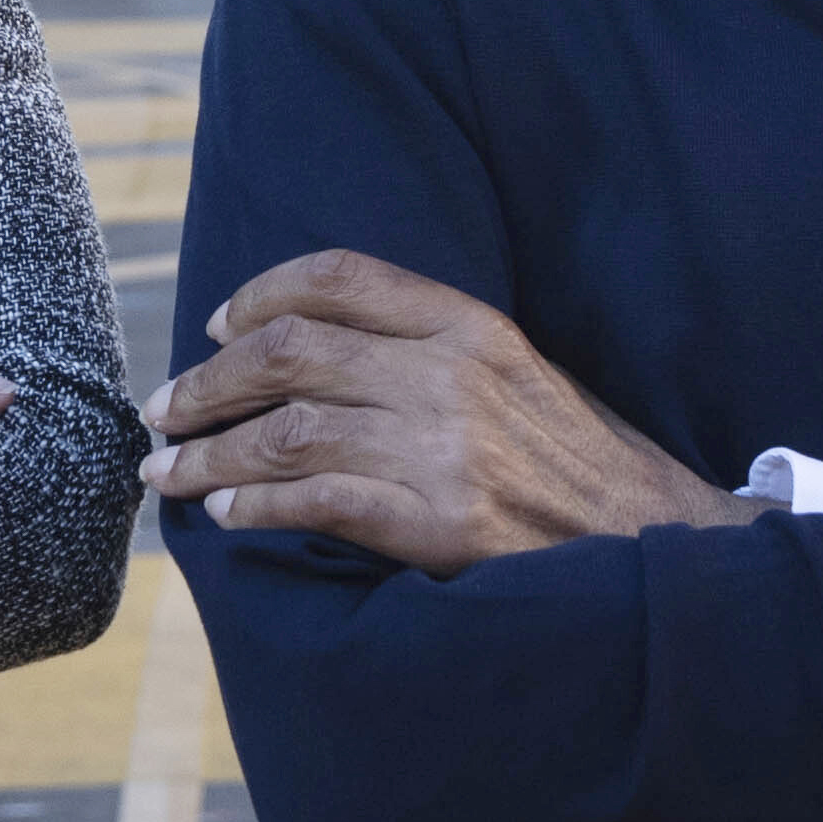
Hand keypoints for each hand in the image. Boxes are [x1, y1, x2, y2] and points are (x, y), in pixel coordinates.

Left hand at [138, 249, 743, 576]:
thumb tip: (323, 350)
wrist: (658, 544)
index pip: (339, 277)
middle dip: (208, 383)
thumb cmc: (582, 463)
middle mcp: (450, 375)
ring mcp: (445, 449)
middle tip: (164, 412)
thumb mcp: (523, 374)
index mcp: (470, 326)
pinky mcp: (440, 523)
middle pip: (290, 352)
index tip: (216, 327)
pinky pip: (319, 501)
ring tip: (168, 474)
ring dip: (210, 452)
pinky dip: (258, 505)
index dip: (259, 295)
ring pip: (288, 430)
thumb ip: (434, 351)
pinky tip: (227, 514)